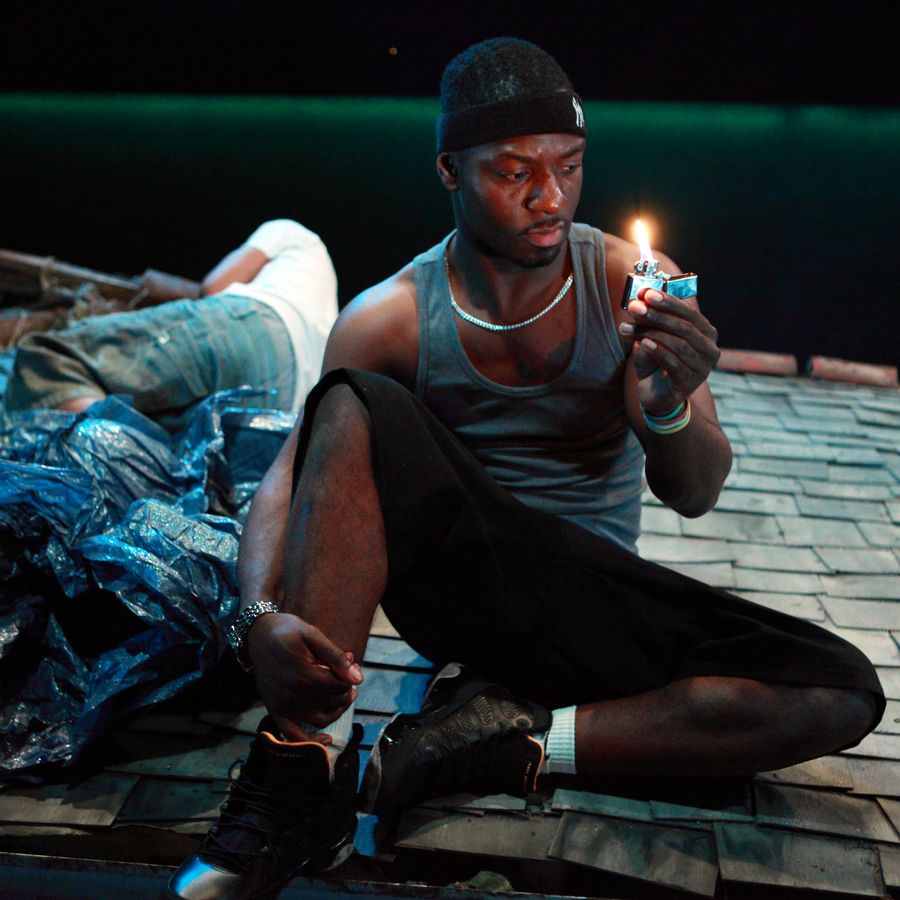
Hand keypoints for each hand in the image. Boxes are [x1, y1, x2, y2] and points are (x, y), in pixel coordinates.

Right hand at [245, 611, 363, 742]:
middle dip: (346, 690)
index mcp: (304, 675)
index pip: (340, 686)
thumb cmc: (287, 631)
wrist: (257, 635)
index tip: (348, 661)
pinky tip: (327, 739)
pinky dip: (311, 741)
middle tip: (346, 674)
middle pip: (333, 702)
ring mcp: (283, 706)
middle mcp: (293, 695)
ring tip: (342, 695)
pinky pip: (294, 735)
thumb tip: (357, 678)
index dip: (350, 675)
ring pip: (321, 719)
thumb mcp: (313, 634)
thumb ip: (336, 657)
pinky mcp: (275, 711)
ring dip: (337, 710)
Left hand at [619, 288, 719, 412]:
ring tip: (628, 327)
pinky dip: (658, 351)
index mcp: (706, 332)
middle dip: (657, 316)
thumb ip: (651, 320)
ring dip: (651, 333)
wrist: (657, 395)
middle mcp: (709, 349)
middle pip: (684, 327)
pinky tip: (643, 343)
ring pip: (678, 344)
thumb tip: (639, 300)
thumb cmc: (657, 360)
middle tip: (635, 307)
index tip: (646, 293)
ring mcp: (702, 367)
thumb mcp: (654, 336)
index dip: (668, 302)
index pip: (689, 313)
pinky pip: (673, 363)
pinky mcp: (689, 383)